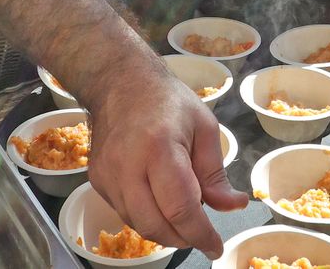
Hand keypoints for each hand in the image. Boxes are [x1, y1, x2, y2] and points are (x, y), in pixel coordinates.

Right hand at [84, 65, 246, 257]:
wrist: (120, 83)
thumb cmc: (168, 102)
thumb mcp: (204, 128)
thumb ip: (216, 173)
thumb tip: (233, 206)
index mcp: (160, 147)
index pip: (180, 207)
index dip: (200, 234)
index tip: (215, 247)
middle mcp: (127, 164)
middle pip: (154, 224)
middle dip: (182, 239)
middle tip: (200, 235)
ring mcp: (107, 173)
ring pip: (137, 223)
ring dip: (164, 230)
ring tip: (182, 215)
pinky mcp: (96, 179)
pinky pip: (124, 212)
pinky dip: (146, 216)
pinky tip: (159, 200)